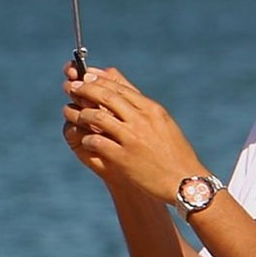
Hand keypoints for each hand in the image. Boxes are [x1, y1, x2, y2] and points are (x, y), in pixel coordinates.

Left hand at [63, 66, 205, 203]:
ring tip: (71, 113)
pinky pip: (97, 142)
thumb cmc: (174, 152)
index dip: (100, 80)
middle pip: (107, 97)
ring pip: (98, 117)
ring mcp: (132, 138)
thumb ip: (143, 107)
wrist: (185, 181)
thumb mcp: (163, 123)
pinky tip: (85, 140)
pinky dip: (88, 139)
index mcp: (152, 109)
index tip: (85, 75)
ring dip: (81, 114)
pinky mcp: (123, 158)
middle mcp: (141, 120)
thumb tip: (136, 95)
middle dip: (85, 89)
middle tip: (71, 87)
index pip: (120, 88)